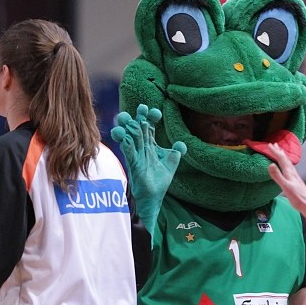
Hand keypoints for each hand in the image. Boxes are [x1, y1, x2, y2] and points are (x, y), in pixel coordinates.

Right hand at [111, 104, 186, 234]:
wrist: (153, 197)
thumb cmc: (159, 180)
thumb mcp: (171, 163)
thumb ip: (176, 152)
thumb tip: (181, 144)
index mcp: (150, 145)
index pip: (149, 127)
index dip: (150, 118)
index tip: (155, 112)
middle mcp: (141, 148)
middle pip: (137, 128)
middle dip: (137, 117)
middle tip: (141, 107)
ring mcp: (136, 155)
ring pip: (130, 137)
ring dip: (128, 127)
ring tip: (124, 117)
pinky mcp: (133, 165)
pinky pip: (128, 152)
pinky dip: (125, 143)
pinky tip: (123, 135)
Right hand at [267, 143, 305, 213]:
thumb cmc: (297, 197)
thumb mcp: (285, 186)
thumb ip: (277, 176)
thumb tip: (270, 164)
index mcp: (289, 172)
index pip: (281, 159)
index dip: (275, 152)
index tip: (268, 145)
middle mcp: (293, 173)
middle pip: (285, 159)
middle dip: (279, 151)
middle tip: (273, 144)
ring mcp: (295, 177)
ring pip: (288, 163)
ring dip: (283, 157)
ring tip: (280, 152)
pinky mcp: (295, 182)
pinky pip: (289, 169)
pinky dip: (286, 165)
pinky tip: (286, 168)